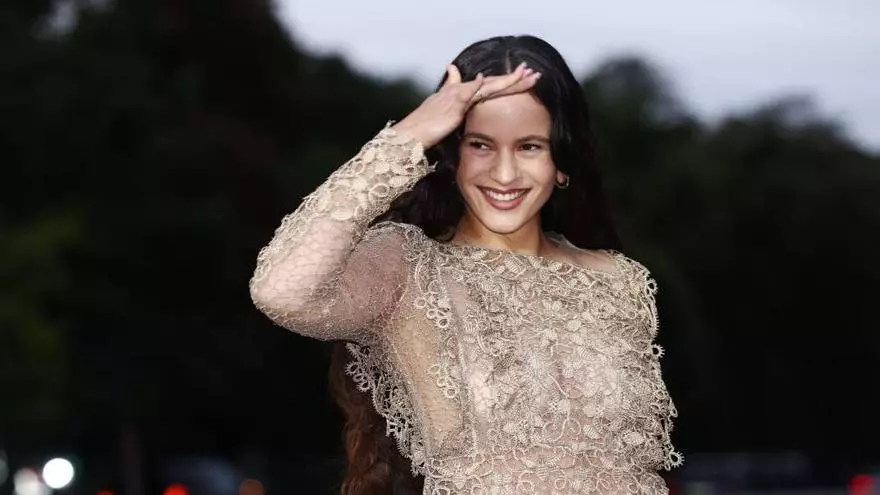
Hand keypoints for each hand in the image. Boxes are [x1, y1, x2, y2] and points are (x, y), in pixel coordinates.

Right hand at [392, 62, 540, 148]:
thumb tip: (452, 75)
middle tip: (533, 73)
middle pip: (492, 82)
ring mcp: (456, 95)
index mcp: (461, 93)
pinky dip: (475, 86)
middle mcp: (460, 90)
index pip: (488, 86)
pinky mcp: (451, 104)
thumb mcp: (441, 109)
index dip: (506, 82)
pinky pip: (467, 93)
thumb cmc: (425, 128)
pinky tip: (484, 79)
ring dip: (506, 80)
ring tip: (524, 75)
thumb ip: (450, 94)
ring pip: (486, 85)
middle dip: (514, 78)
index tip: (523, 79)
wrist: (411, 134)